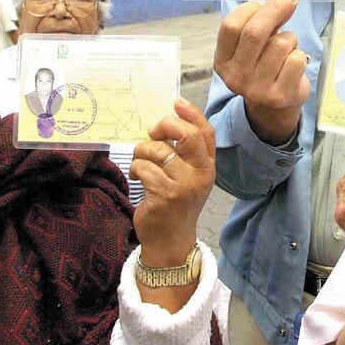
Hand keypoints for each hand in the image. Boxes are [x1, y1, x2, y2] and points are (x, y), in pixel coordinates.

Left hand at [130, 97, 214, 266]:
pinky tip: (138, 177)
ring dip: (142, 151)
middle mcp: (201, 174)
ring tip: (141, 162)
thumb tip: (163, 123)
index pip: (206, 132)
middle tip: (152, 130)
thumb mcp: (188, 177)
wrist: (171, 242)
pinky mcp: (165, 195)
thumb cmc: (176, 204)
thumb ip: (184, 153)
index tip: (176, 102)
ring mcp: (184, 185)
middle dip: (165, 125)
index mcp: (208, 166)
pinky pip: (145, 168)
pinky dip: (136, 168)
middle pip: (187, 135)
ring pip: (159, 150)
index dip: (192, 113)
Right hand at [213, 0, 308, 142]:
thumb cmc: (263, 65)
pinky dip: (299, 54)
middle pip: (254, 33)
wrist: (274, 105)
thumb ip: (262, 23)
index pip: (231, 26)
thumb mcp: (252, 46)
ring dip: (289, 37)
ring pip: (280, 44)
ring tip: (287, 47)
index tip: (264, 2)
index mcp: (222, 60)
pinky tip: (293, 63)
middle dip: (275, 9)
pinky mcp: (279, 96)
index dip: (250, 8)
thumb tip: (284, 0)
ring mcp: (257, 89)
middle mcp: (235, 77)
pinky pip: (296, 59)